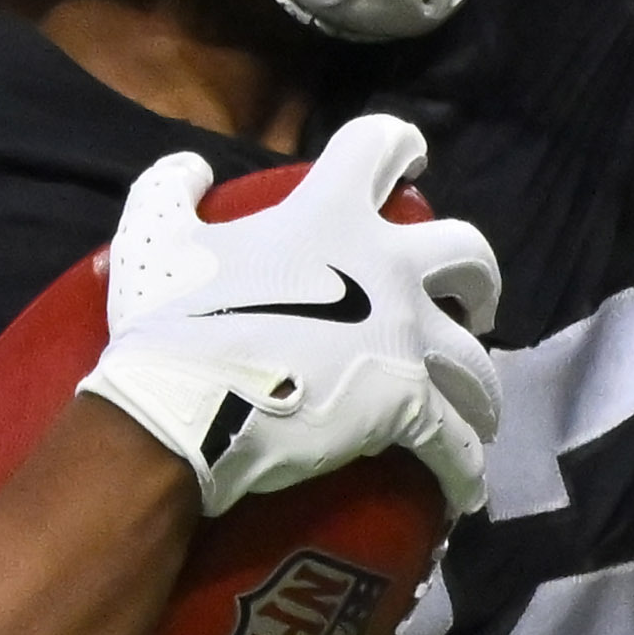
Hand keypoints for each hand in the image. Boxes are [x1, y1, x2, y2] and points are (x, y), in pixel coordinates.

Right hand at [79, 117, 502, 518]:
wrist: (180, 410)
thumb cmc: (169, 321)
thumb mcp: (153, 236)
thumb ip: (171, 190)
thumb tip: (194, 169)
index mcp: (330, 214)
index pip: (381, 146)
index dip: (402, 148)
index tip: (415, 162)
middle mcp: (388, 267)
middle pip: (468, 252)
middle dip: (478, 278)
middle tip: (470, 303)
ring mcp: (404, 337)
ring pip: (477, 358)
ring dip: (481, 385)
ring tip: (476, 407)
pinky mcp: (408, 405)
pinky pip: (456, 441)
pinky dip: (464, 466)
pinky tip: (467, 487)